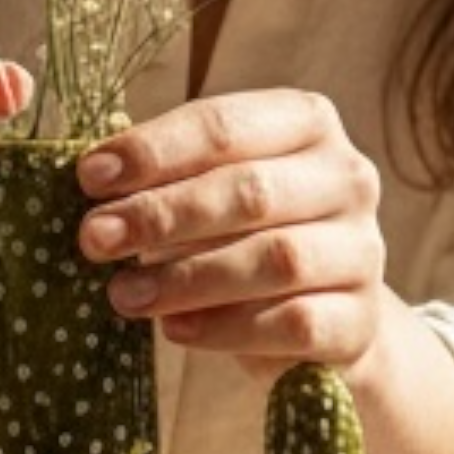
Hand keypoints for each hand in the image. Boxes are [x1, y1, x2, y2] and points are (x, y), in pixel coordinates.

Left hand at [75, 90, 387, 381]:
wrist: (323, 320)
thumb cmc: (245, 239)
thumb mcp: (210, 192)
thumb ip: (164, 177)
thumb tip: (93, 178)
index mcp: (306, 124)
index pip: (225, 126)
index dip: (154, 151)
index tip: (90, 178)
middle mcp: (347, 178)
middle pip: (250, 191)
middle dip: (161, 215)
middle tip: (95, 239)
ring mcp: (363, 250)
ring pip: (275, 259)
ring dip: (187, 278)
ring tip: (124, 295)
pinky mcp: (360, 320)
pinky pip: (292, 324)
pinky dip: (226, 329)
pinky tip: (176, 330)